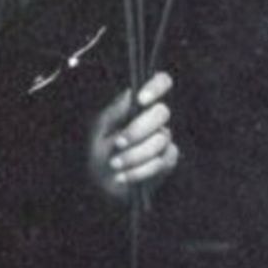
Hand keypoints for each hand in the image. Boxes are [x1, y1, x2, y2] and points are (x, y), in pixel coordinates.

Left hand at [89, 71, 178, 201]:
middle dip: (138, 129)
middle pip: (162, 112)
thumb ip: (115, 113)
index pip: (161, 81)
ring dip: (135, 155)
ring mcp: (164, 138)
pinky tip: (123, 176)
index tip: (141, 100)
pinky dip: (141, 170)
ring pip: (161, 140)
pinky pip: (163, 162)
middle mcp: (154, 118)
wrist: (100, 185)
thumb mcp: (100, 130)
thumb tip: (131, 95)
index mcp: (138, 103)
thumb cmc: (99, 151)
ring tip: (115, 164)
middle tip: (118, 143)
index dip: (156, 87)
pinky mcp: (168, 160)